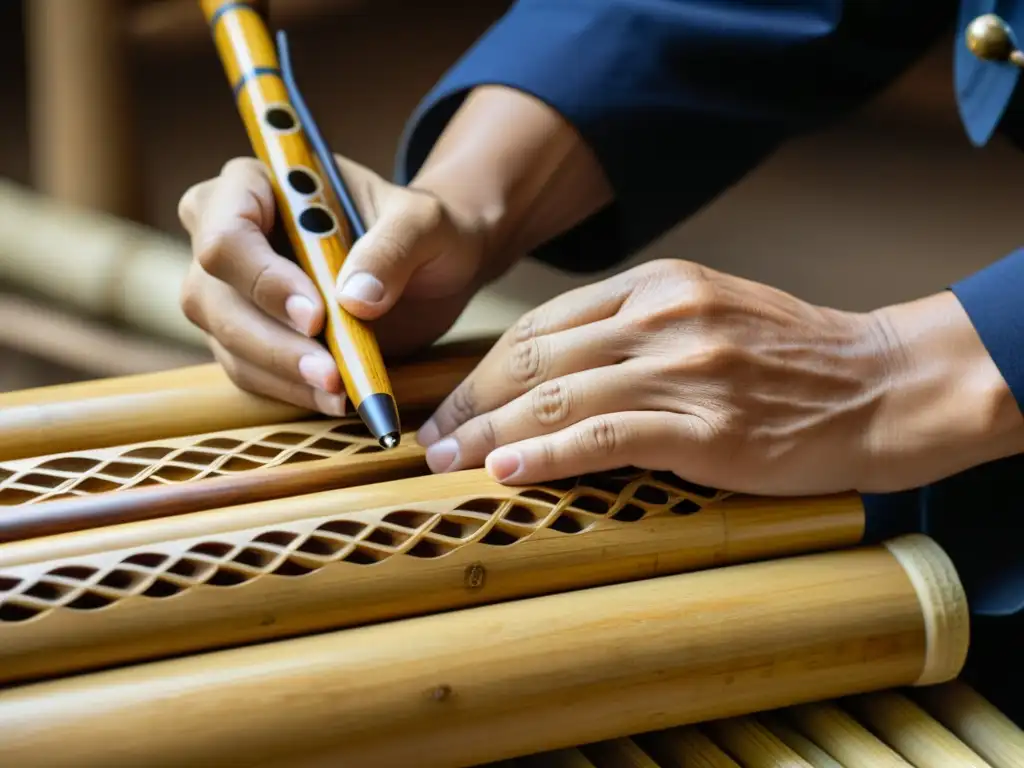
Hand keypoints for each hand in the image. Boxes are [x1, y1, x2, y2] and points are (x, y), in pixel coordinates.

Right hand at [177, 156, 499, 414]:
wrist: (431, 268)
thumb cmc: (422, 230)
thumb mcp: (426, 224)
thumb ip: (394, 247)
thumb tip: (354, 298)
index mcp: (254, 185)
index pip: (226, 234)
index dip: (263, 280)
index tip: (316, 316)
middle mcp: (226, 235)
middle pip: (211, 297)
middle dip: (273, 342)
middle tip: (331, 373)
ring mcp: (230, 291)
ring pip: (227, 342)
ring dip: (282, 375)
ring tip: (341, 392)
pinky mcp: (247, 337)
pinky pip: (250, 372)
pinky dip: (291, 391)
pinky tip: (336, 399)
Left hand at [415, 258, 1009, 495]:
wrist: (880, 385)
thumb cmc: (791, 359)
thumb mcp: (709, 314)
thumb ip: (636, 329)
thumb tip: (556, 369)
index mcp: (658, 284)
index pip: (545, 322)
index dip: (488, 364)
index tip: (453, 398)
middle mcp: (663, 315)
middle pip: (537, 356)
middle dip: (471, 398)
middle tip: (429, 436)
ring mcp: (684, 368)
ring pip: (558, 395)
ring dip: (489, 429)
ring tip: (445, 460)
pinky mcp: (705, 425)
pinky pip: (603, 437)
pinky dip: (545, 453)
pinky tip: (504, 468)